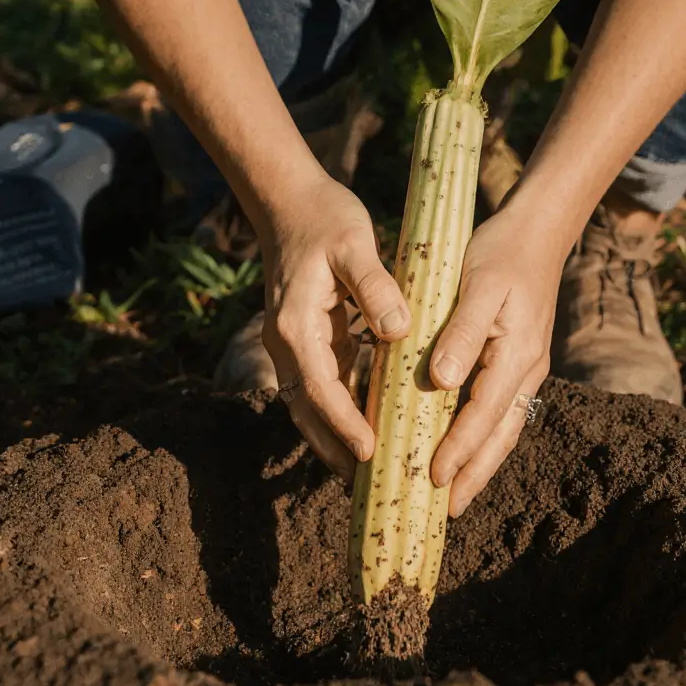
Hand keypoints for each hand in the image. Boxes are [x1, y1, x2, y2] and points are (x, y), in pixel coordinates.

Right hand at [260, 175, 410, 482]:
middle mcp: (286, 344)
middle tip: (369, 484)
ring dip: (334, 439)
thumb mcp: (354, 244)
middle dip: (334, 449)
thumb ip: (376, 287)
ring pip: (309, 406)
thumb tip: (399, 331)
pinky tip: (368, 433)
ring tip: (369, 474)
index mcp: (295, 327)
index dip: (342, 423)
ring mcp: (293, 346)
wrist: (290, 201)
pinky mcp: (308, 342)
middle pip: (306, 412)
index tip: (368, 451)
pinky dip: (339, 415)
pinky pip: (321, 389)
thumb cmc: (325, 219)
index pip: (318, 388)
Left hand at [427, 208, 561, 516]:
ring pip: (504, 428)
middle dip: (474, 475)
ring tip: (453, 495)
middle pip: (501, 436)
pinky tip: (463, 451)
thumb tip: (443, 382)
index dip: (459, 449)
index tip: (434, 478)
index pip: (484, 415)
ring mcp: (526, 368)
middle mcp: (527, 369)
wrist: (537, 229)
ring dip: (479, 463)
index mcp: (517, 353)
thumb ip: (461, 334)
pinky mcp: (518, 361)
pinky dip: (482, 438)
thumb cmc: (500, 251)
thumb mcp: (476, 286)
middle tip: (446, 511)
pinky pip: (500, 411)